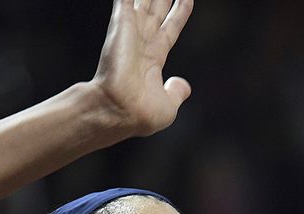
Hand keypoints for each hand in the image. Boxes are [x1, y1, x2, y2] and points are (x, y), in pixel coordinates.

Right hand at [92, 0, 194, 135]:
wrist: (121, 109)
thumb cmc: (141, 114)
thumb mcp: (168, 106)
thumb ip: (176, 92)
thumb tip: (183, 85)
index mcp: (153, 59)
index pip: (170, 28)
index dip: (179, 12)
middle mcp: (142, 41)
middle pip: (157, 6)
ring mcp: (131, 29)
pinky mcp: (123, 20)